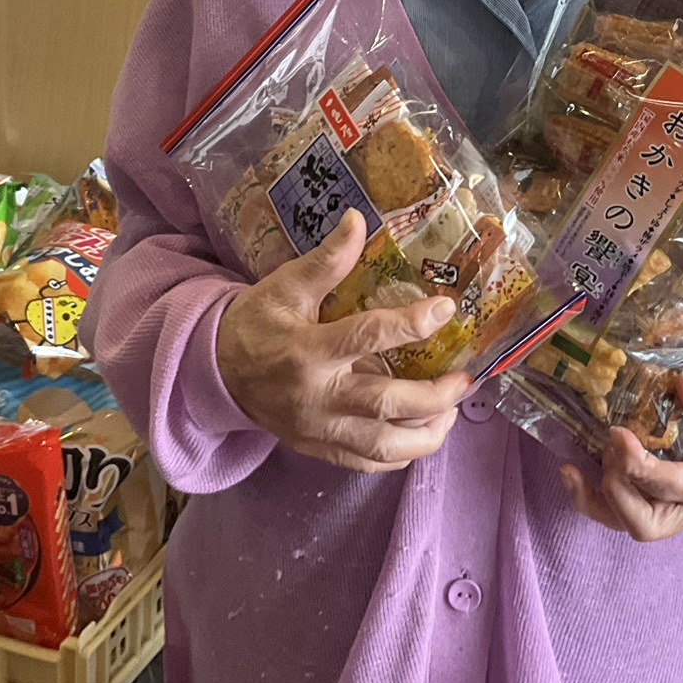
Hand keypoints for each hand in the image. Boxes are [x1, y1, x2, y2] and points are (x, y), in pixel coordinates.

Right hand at [216, 209, 470, 472]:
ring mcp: (318, 429)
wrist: (216, 373)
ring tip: (452, 410)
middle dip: (433, 395)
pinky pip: (367, 463)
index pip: (367, 337)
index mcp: (307, 351)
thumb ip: (326, 260)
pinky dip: (401, 454)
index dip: (410, 322)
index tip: (445, 308)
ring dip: (426, 433)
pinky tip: (424, 433)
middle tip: (465, 379)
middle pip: (384, 404)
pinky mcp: (318, 449)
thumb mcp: (285, 286)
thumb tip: (358, 219)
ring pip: (382, 445)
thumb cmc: (257, 324)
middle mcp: (316, 397)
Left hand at [559, 371, 682, 541]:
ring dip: (596, 499)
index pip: (672, 487)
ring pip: (627, 523)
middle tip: (608, 447)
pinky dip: (593, 498)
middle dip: (617, 489)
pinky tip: (572, 472)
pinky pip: (621, 512)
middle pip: (644, 523)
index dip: (640, 466)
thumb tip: (681, 383)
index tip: (619, 434)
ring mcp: (673, 512)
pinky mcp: (657, 504)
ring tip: (571, 469)